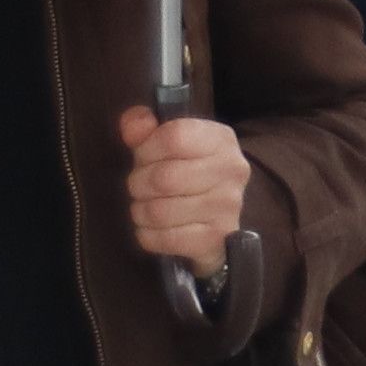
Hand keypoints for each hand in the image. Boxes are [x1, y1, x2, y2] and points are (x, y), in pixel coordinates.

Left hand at [115, 106, 246, 270]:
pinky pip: (166, 239)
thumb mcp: (165, 141)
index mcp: (220, 139)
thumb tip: (133, 127)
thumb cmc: (185, 172)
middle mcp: (231, 170)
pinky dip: (149, 235)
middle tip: (140, 187)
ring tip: (146, 207)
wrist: (216, 216)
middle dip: (138, 184)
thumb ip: (142, 127)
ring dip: (141, 211)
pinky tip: (154, 229)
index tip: (143, 157)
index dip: (146, 149)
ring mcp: (227, 207)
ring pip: (159, 212)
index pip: (173, 137)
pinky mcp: (217, 238)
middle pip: (163, 178)